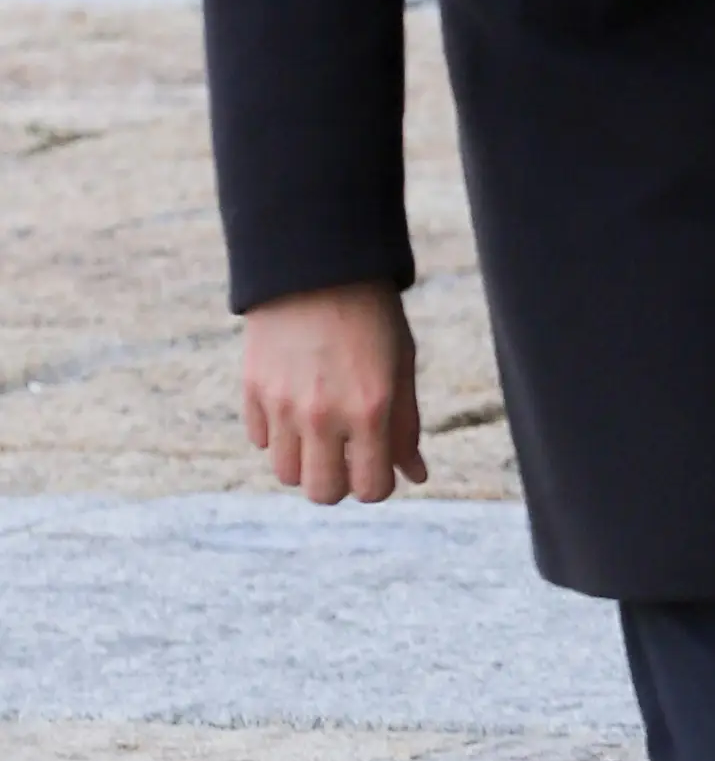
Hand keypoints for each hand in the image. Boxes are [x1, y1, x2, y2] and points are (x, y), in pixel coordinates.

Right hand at [240, 282, 425, 503]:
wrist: (318, 268)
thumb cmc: (372, 317)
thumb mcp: (402, 367)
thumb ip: (406, 426)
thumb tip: (415, 475)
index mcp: (371, 409)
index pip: (370, 489)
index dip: (377, 485)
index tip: (378, 468)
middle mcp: (323, 415)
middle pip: (321, 492)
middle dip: (338, 484)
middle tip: (347, 458)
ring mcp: (282, 405)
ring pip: (285, 473)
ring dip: (305, 462)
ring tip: (320, 434)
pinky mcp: (252, 391)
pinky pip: (259, 441)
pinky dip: (277, 436)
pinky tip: (294, 408)